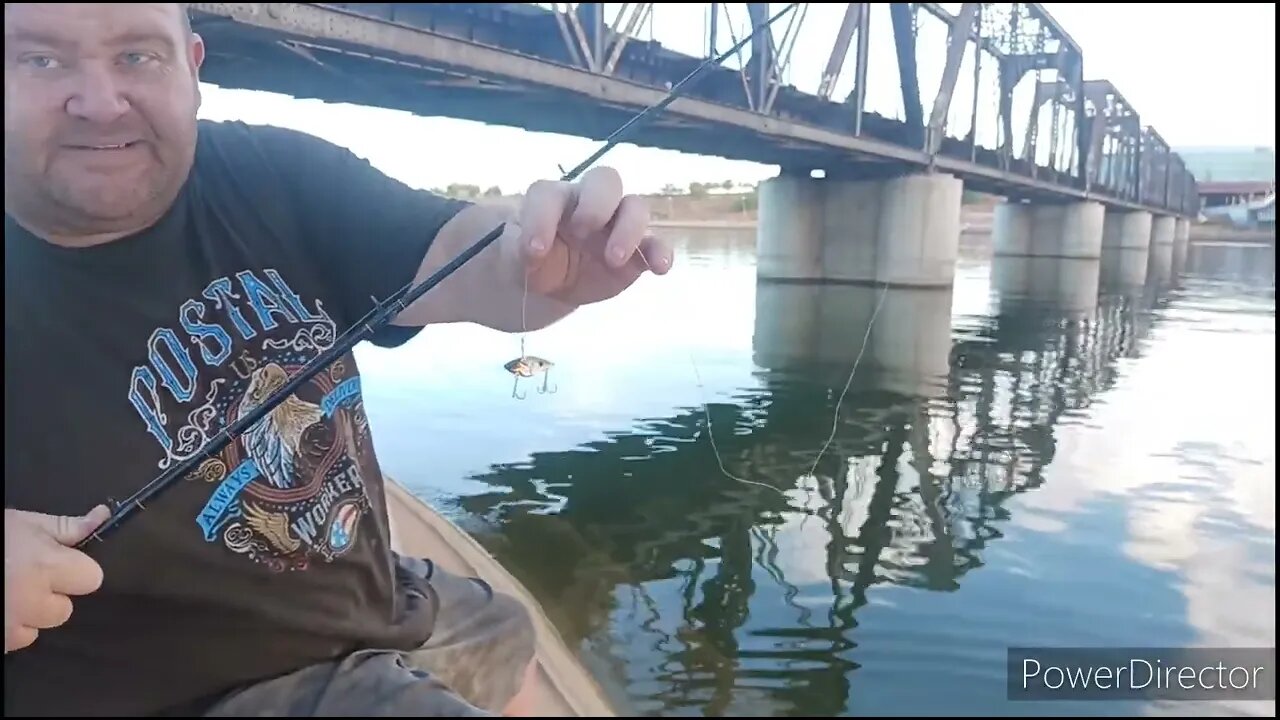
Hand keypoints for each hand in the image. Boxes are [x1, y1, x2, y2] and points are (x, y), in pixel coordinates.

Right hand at [4, 505, 109, 652]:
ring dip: (29, 615)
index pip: (92, 579)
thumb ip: (66, 527)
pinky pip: (15, 641)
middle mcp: (31, 601)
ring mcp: (10, 627)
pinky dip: (8, 628)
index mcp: (45, 567)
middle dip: (50, 595)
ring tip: (6, 593)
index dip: (77, 571)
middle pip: (65, 609)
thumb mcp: (24, 523)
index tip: (61, 564)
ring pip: (39, 628)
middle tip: (25, 577)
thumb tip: (103, 517)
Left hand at [512, 167, 672, 306]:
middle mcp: (589, 202)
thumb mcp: (517, 258)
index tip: (535, 250)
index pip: (549, 193)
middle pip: (605, 180)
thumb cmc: (534, 260)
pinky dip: (661, 251)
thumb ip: (520, 250)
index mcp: (554, 200)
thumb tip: (534, 251)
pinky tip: (660, 267)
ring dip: (629, 229)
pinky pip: (655, 243)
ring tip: (614, 259)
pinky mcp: (636, 250)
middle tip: (582, 232)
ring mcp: (617, 224)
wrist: (553, 284)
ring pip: (635, 206)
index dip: (541, 217)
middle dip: (596, 203)